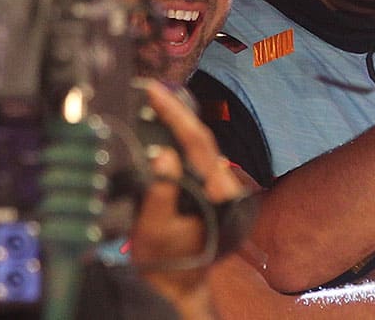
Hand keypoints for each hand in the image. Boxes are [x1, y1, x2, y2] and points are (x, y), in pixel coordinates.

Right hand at [131, 79, 242, 311]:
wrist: (179, 284)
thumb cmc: (167, 261)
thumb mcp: (154, 230)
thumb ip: (160, 192)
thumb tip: (163, 154)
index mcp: (218, 193)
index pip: (199, 143)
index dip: (177, 116)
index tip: (156, 93)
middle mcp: (223, 184)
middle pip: (201, 138)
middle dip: (177, 112)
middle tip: (151, 90)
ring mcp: (217, 184)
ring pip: (199, 144)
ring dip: (177, 122)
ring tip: (154, 101)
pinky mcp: (207, 187)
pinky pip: (193, 155)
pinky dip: (177, 138)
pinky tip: (161, 125)